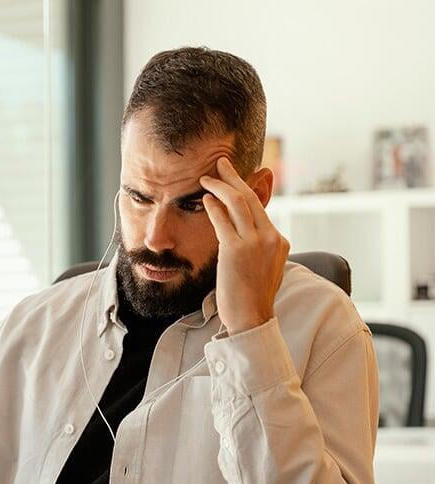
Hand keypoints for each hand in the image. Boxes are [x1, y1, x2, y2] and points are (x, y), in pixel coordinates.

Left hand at [200, 157, 289, 335]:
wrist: (252, 319)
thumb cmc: (253, 297)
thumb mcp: (264, 267)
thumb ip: (258, 247)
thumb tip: (241, 230)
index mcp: (279, 241)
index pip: (260, 208)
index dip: (244, 190)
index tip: (234, 180)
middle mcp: (270, 237)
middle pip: (250, 198)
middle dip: (233, 177)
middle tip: (221, 163)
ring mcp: (254, 242)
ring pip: (237, 203)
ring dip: (220, 186)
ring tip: (207, 178)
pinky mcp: (236, 250)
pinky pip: (222, 220)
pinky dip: (213, 206)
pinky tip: (205, 198)